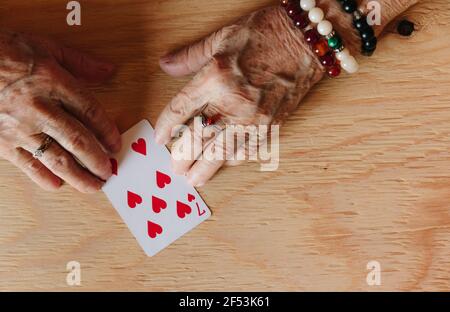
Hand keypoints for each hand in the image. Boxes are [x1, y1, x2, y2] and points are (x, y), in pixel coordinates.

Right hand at [0, 30, 120, 192]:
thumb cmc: (3, 51)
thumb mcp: (44, 46)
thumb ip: (79, 62)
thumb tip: (108, 70)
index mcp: (53, 82)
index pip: (90, 112)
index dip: (108, 131)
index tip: (116, 145)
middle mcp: (39, 108)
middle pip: (77, 140)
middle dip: (97, 160)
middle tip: (108, 172)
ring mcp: (19, 127)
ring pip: (55, 158)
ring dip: (78, 176)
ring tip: (93, 186)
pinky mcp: (2, 142)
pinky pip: (26, 164)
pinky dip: (42, 177)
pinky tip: (56, 184)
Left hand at [155, 6, 322, 186]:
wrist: (305, 40)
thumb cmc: (265, 33)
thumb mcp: (221, 36)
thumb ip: (190, 56)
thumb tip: (166, 65)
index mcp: (215, 77)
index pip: (180, 110)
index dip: (166, 128)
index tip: (160, 139)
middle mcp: (233, 102)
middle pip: (199, 139)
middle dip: (183, 157)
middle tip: (176, 168)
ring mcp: (254, 117)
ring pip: (223, 152)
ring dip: (206, 169)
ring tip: (195, 178)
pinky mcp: (272, 124)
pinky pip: (249, 150)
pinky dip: (235, 160)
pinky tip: (226, 163)